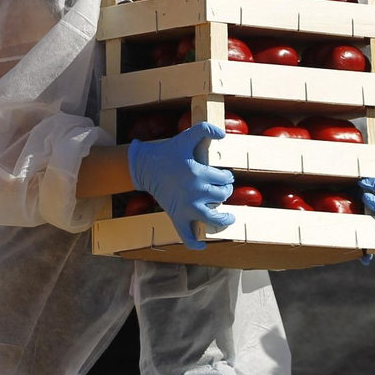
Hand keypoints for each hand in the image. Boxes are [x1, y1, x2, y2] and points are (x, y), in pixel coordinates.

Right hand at [127, 122, 234, 250]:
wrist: (145, 166)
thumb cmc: (168, 152)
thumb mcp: (185, 137)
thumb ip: (204, 130)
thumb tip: (223, 133)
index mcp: (198, 173)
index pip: (223, 178)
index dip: (227, 177)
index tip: (224, 177)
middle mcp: (195, 191)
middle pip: (221, 196)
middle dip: (225, 192)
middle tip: (223, 190)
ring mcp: (186, 206)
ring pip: (212, 217)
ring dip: (223, 219)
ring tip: (229, 218)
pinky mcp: (176, 216)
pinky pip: (186, 234)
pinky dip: (195, 243)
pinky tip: (203, 245)